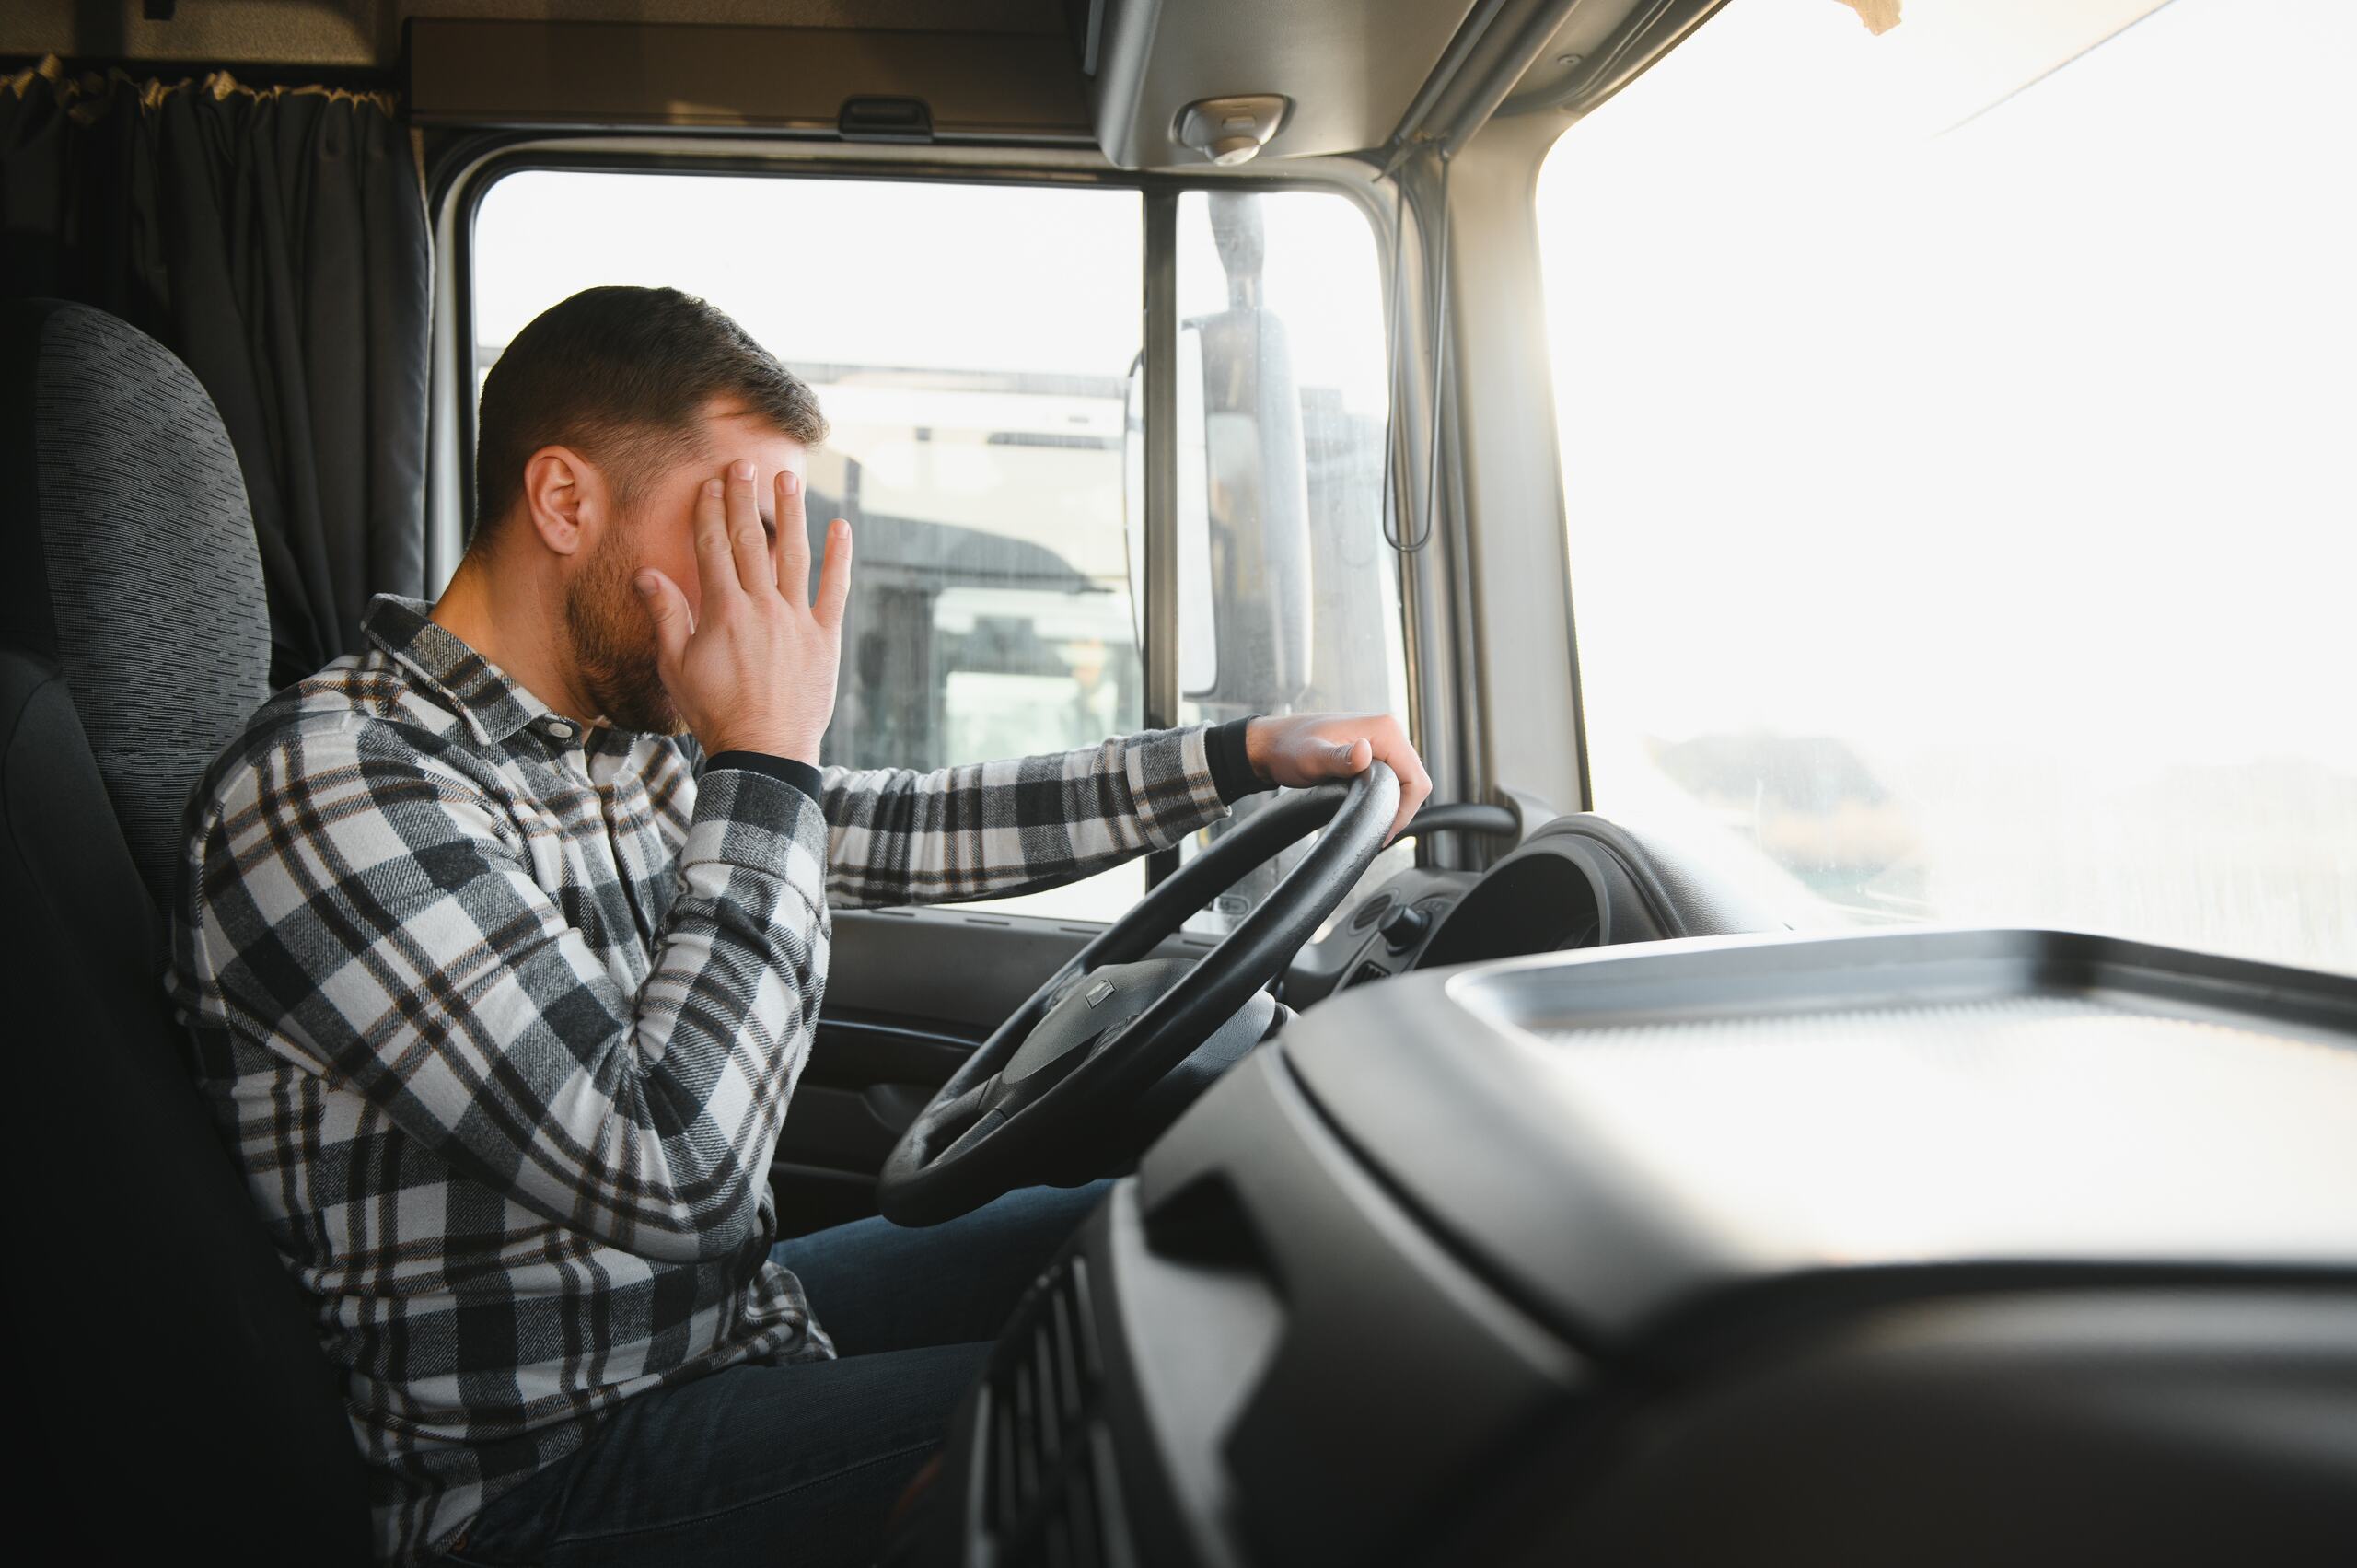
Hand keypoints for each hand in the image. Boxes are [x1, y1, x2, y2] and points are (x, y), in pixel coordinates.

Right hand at [634, 459, 851, 762]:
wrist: (764, 750)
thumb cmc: (715, 712)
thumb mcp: (677, 667)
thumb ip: (667, 616)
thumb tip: (646, 574)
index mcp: (722, 610)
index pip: (712, 548)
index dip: (709, 513)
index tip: (709, 484)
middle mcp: (760, 606)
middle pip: (750, 541)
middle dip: (744, 500)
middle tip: (742, 466)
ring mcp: (796, 619)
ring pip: (793, 555)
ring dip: (790, 514)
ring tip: (786, 480)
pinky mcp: (824, 637)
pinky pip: (834, 589)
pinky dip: (839, 558)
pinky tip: (841, 527)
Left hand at [1244, 712, 1432, 845]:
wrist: (1272, 744)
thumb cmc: (1288, 747)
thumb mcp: (1312, 757)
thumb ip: (1339, 758)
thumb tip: (1364, 753)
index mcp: (1384, 730)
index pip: (1416, 778)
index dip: (1405, 810)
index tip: (1384, 830)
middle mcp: (1387, 732)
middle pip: (1415, 781)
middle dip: (1401, 810)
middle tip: (1379, 833)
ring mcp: (1381, 743)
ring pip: (1405, 782)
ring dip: (1394, 805)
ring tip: (1374, 825)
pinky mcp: (1373, 753)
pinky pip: (1393, 779)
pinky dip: (1386, 798)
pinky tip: (1369, 810)